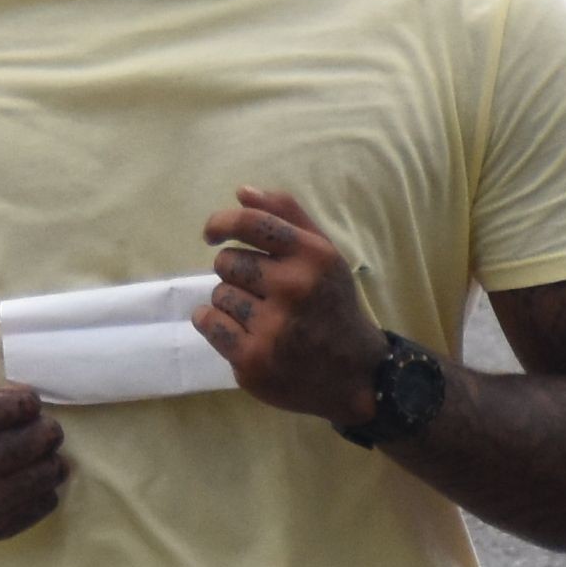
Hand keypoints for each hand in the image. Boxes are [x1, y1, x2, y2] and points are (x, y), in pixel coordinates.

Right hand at [0, 340, 68, 540]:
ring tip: (27, 454)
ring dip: (46, 458)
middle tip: (29, 428)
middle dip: (43, 427)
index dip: (25, 399)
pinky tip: (20, 479)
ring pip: (50, 471)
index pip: (23, 405)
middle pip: (43, 437)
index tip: (14, 403)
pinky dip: (41, 488)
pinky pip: (46, 502)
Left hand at [197, 187, 389, 424]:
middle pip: (226, 262)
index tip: (212, 234)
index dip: (221, 222)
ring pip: (217, 294)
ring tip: (264, 319)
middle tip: (266, 294)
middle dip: (238, 275)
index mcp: (313, 257)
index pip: (250, 223)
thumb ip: (286, 218)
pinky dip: (216, 326)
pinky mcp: (253, 358)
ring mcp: (273, 326)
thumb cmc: (333, 306)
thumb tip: (242, 192)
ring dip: (231, 304)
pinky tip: (245, 334)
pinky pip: (207, 323)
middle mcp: (294, 288)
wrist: (358, 374)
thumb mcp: (324, 256)